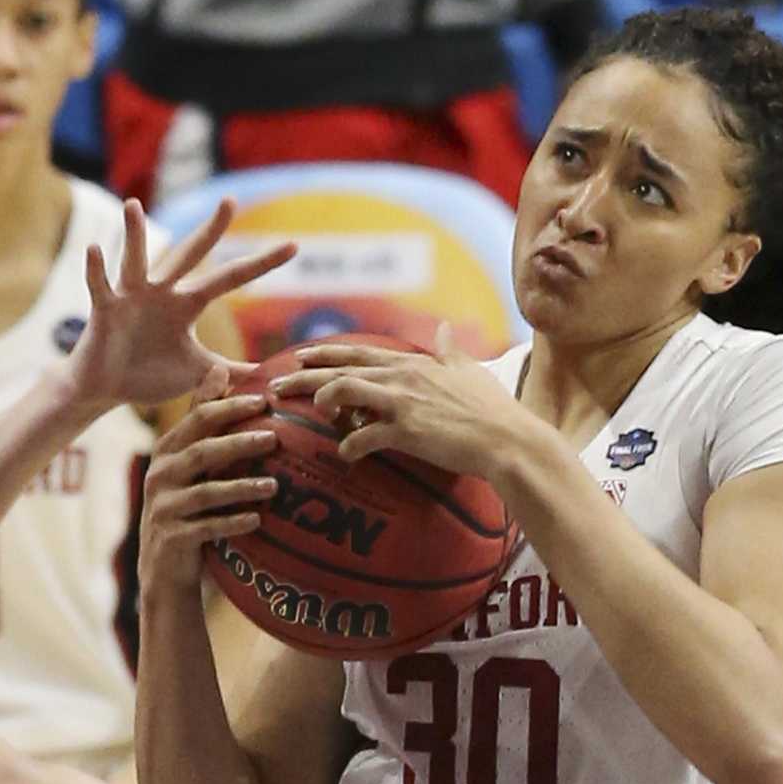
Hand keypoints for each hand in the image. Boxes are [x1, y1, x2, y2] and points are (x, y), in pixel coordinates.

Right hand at [68, 200, 295, 412]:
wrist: (107, 388)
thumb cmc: (149, 375)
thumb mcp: (198, 373)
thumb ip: (231, 373)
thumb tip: (267, 381)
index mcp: (187, 304)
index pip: (230, 279)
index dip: (260, 264)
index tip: (294, 246)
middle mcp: (163, 292)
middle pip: (190, 255)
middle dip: (210, 231)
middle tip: (231, 201)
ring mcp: (132, 297)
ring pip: (135, 260)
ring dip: (135, 235)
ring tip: (133, 206)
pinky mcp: (105, 310)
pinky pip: (100, 285)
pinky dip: (96, 268)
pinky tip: (95, 249)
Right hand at [137, 371, 278, 596]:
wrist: (163, 569)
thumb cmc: (186, 507)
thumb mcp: (189, 463)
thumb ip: (202, 420)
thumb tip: (219, 369)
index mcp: (167, 451)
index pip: (198, 420)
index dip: (230, 408)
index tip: (264, 400)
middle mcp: (160, 475)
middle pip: (202, 451)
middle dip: (238, 442)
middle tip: (274, 437)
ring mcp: (163, 508)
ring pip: (207, 492)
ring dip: (242, 487)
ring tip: (274, 486)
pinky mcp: (171, 538)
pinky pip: (207, 528)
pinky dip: (232, 523)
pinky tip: (257, 520)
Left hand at [272, 336, 527, 476]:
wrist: (507, 440)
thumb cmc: (491, 409)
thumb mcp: (470, 370)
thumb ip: (451, 349)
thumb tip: (444, 327)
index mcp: (412, 364)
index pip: (359, 354)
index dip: (327, 353)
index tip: (301, 355)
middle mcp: (402, 376)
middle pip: (342, 369)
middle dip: (305, 374)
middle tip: (275, 384)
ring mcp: (402, 402)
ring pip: (345, 391)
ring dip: (321, 399)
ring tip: (309, 411)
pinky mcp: (406, 431)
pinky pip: (365, 438)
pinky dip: (350, 447)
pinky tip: (345, 456)